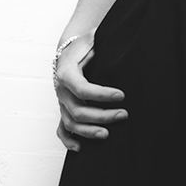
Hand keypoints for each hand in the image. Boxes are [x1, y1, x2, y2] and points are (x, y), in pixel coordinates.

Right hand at [54, 32, 127, 151]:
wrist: (69, 49)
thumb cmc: (85, 44)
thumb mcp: (93, 37)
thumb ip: (103, 39)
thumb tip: (123, 39)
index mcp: (66, 72)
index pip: (83, 89)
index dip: (102, 95)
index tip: (122, 95)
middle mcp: (61, 90)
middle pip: (78, 111)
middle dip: (102, 115)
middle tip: (124, 114)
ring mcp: (61, 102)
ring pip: (71, 123)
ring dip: (89, 131)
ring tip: (108, 134)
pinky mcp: (64, 109)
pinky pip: (61, 129)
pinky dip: (68, 141)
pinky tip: (80, 149)